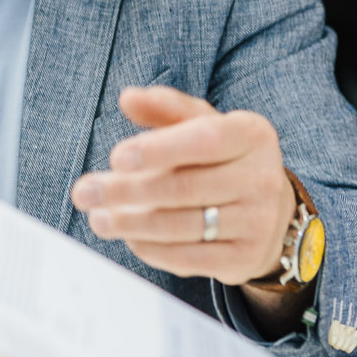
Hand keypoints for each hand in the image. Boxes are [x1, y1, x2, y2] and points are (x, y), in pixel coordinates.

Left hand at [70, 86, 294, 286]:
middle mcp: (262, 177)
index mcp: (252, 134)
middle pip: (185, 187)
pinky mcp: (245, 258)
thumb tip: (128, 98)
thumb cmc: (224, 160)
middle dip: (127, 191)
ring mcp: (258, 221)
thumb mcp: (204, 125)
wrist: (271, 214)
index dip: (159, 149)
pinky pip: (190, 257)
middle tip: (85, 193)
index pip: (205, 140)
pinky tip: (129, 239)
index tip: (116, 158)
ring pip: (183, 225)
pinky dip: (152, 249)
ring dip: (131, 224)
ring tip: (98, 219)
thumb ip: (166, 109)